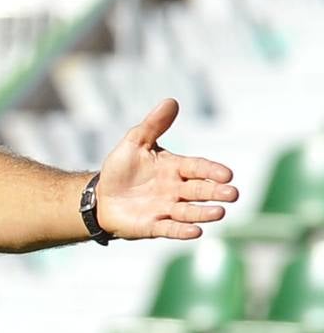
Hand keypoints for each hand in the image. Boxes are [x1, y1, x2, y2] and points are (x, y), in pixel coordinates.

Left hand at [96, 99, 237, 239]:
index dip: (211, 171)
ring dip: (204, 213)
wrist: (100, 197)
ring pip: (189, 211)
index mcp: (174, 168)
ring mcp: (166, 208)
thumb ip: (153, 125)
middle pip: (199, 190)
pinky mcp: (154, 226)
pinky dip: (182, 230)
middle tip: (232, 194)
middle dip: (216, 192)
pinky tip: (196, 231)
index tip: (227, 174)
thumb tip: (171, 101)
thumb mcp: (134, 143)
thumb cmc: (121, 169)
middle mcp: (175, 189)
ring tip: (219, 213)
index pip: (198, 168)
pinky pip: (171, 228)